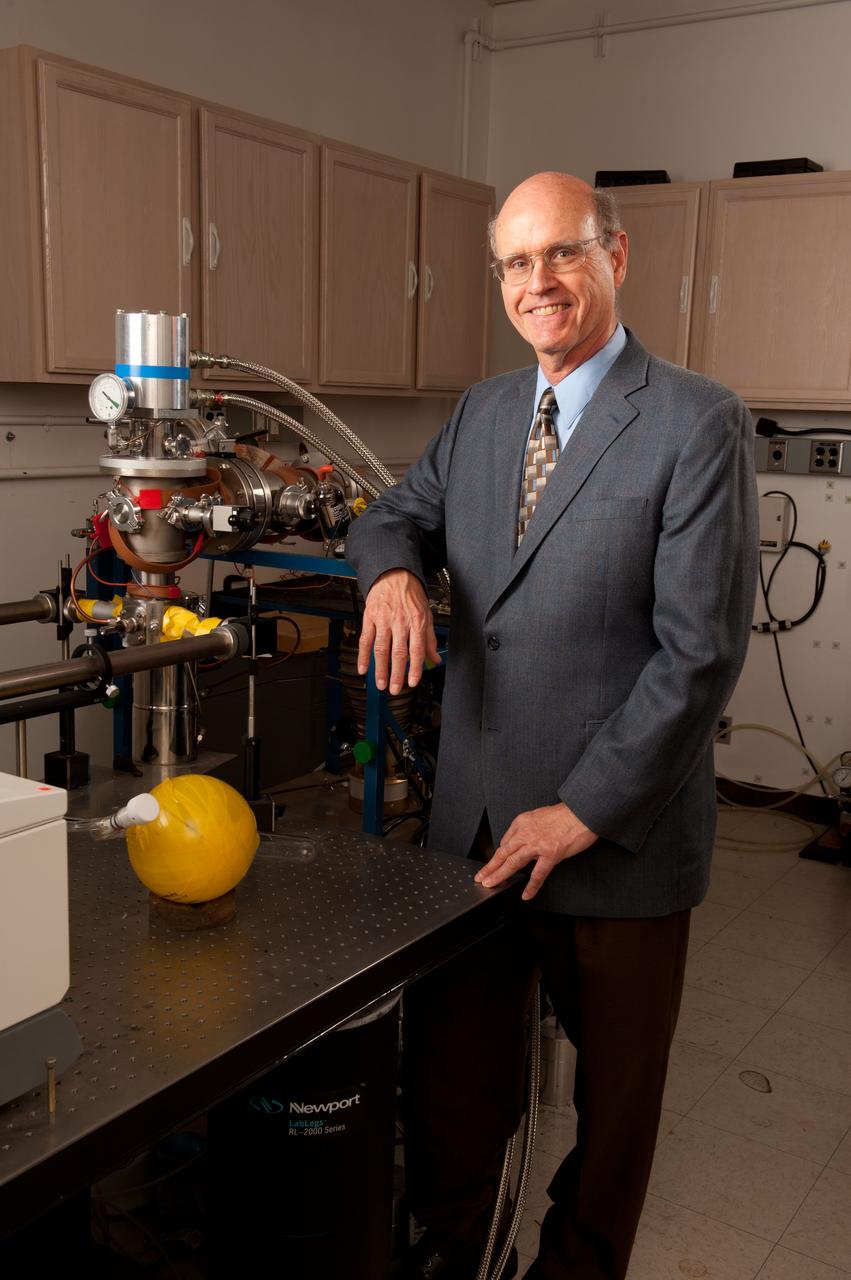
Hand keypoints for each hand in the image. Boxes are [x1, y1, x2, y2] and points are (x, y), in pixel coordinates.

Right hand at [357, 569, 440, 694]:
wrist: (394, 574)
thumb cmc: (410, 594)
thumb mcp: (426, 613)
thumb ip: (429, 638)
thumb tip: (435, 658)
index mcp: (416, 621)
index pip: (416, 649)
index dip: (414, 668)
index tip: (412, 682)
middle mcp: (400, 621)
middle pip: (398, 652)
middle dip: (396, 673)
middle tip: (394, 689)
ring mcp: (383, 620)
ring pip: (381, 649)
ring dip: (380, 669)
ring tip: (380, 684)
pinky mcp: (370, 617)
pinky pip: (365, 639)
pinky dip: (362, 655)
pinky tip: (362, 667)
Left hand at [474, 803, 597, 900]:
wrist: (582, 812)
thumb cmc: (565, 815)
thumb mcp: (538, 815)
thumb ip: (526, 828)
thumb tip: (517, 842)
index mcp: (522, 822)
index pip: (505, 842)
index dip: (497, 856)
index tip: (493, 865)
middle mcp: (526, 832)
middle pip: (503, 853)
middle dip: (490, 867)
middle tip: (480, 877)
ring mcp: (537, 844)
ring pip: (513, 862)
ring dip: (499, 875)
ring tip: (490, 884)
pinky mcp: (550, 854)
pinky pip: (538, 874)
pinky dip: (531, 886)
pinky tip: (526, 895)